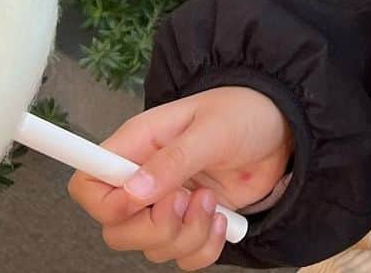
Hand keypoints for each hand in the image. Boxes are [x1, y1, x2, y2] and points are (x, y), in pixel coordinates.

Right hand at [67, 86, 292, 269]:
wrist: (282, 128)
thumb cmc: (243, 113)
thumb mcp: (211, 130)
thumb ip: (173, 160)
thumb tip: (133, 191)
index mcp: (138, 144)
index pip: (88, 184)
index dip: (104, 204)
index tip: (139, 202)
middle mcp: (145, 178)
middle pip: (116, 230)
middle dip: (153, 227)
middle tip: (186, 199)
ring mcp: (168, 204)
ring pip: (151, 248)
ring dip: (186, 235)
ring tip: (211, 200)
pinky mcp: (192, 223)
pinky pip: (182, 259)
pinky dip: (203, 249)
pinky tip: (223, 220)